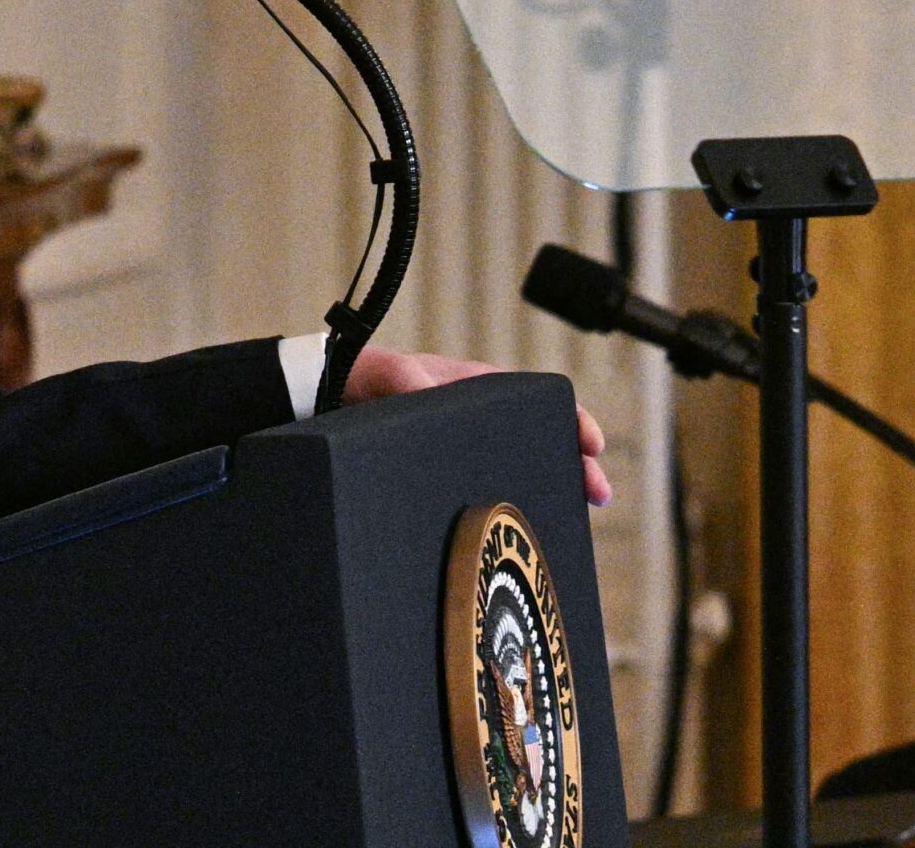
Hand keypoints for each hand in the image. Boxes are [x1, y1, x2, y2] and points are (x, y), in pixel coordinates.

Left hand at [343, 344, 613, 507]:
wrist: (316, 405)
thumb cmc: (356, 379)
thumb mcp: (383, 373)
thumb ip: (407, 380)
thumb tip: (439, 396)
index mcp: (471, 389)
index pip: (535, 400)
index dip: (570, 420)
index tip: (591, 443)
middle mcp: (473, 424)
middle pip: (537, 444)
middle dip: (574, 466)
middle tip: (598, 493)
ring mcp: (460, 457)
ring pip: (515, 475)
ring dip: (547, 494)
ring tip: (570, 524)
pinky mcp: (441, 487)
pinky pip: (483, 500)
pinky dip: (507, 516)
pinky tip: (516, 540)